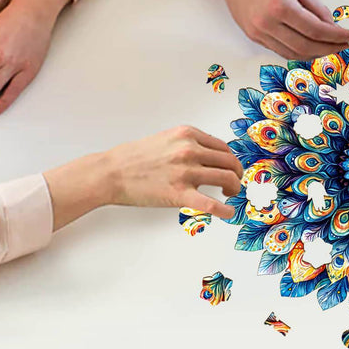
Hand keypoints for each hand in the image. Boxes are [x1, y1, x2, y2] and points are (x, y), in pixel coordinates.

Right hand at [44, 126, 243, 228]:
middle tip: (235, 183)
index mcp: (188, 134)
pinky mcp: (179, 193)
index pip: (222, 147)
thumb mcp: (166, 139)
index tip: (231, 168)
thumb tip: (209, 156)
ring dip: (234, 187)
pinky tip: (229, 214)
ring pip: (226, 178)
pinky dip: (224, 210)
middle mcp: (190, 150)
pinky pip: (210, 203)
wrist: (111, 172)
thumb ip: (188, 144)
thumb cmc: (135, 157)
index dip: (231, 159)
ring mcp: (185, 171)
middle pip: (229, 161)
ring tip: (231, 194)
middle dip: (237, 173)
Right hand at [216, 0, 348, 58]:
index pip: (316, 30)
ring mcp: (258, 32)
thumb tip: (332, 27)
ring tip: (329, 47)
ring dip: (314, 54)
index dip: (336, 36)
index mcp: (281, 6)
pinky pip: (280, 50)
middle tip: (342, 45)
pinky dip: (298, 51)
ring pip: (292, 53)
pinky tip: (310, 46)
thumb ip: (316, 7)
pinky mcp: (253, 36)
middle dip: (328, 48)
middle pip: (305, 47)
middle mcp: (267, 23)